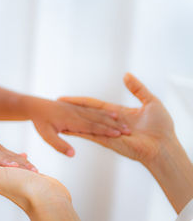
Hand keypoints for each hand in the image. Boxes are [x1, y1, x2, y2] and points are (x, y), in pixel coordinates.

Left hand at [23, 96, 129, 156]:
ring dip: (110, 118)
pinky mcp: (76, 106)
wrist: (34, 105)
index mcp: (72, 121)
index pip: (92, 127)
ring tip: (122, 121)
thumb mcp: (47, 135)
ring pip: (97, 113)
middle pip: (98, 120)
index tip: (119, 135)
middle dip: (113, 125)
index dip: (106, 131)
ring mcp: (77, 109)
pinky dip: (103, 112)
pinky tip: (111, 114)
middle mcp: (77, 113)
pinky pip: (92, 108)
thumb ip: (59, 145)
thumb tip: (72, 154)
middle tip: (128, 130)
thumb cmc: (40, 122)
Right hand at [60, 73, 174, 166]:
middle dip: (70, 109)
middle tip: (56, 106)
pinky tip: (64, 129)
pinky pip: (89, 134)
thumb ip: (137, 88)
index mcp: (117, 112)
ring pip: (83, 124)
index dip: (78, 101)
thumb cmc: (161, 125)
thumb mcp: (150, 102)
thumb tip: (126, 75)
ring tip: (56, 117)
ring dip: (70, 121)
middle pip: (84, 113)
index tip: (65, 98)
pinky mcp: (107, 141)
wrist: (163, 145)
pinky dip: (76, 131)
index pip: (92, 105)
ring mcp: (106, 132)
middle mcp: (108, 122)